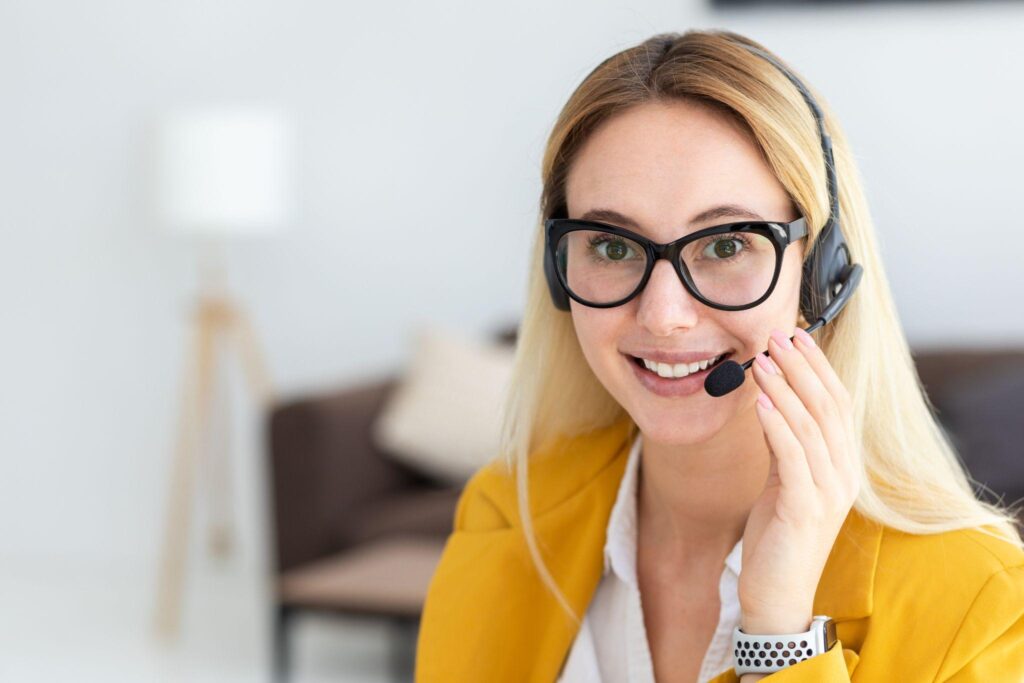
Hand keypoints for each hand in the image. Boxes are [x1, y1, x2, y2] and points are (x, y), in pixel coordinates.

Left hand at [738, 326, 860, 632]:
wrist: (777, 594)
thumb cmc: (778, 536)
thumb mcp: (783, 480)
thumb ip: (785, 444)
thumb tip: (772, 400)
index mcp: (842, 465)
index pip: (837, 403)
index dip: (818, 366)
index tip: (795, 335)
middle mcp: (844, 474)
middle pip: (828, 407)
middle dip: (802, 367)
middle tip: (777, 335)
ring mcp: (828, 492)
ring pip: (811, 426)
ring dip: (784, 388)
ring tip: (761, 360)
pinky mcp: (805, 508)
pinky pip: (793, 457)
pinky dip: (776, 424)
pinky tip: (760, 401)